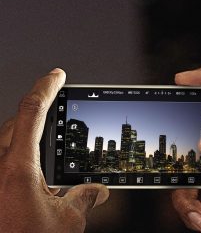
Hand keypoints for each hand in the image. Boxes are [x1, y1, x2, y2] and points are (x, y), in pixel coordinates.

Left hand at [0, 69, 108, 231]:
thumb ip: (84, 198)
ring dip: (26, 133)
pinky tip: (31, 170)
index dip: (46, 87)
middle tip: (56, 104)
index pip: (32, 111)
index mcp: (17, 168)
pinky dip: (18, 154)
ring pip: (5, 140)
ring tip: (46, 139)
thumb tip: (97, 191)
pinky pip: (1, 158)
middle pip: (15, 121)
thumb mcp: (66, 221)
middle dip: (38, 108)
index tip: (57, 76)